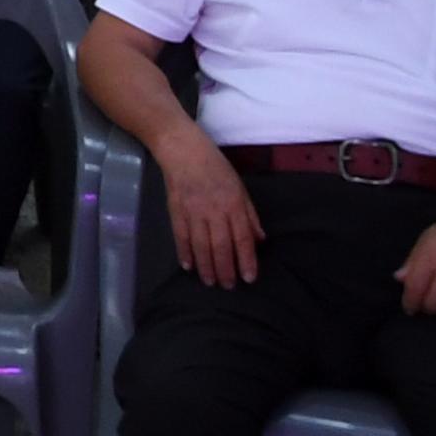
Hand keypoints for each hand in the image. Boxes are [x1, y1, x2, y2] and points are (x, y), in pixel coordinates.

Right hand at [159, 140, 263, 287]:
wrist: (182, 149)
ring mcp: (193, 211)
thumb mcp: (240, 187)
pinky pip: (181, 236)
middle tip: (228, 286)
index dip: (247, 260)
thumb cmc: (216, 166)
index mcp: (234, 204)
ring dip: (206, 266)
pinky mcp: (176, 210)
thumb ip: (249, 214)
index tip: (250, 278)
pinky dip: (184, 252)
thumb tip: (260, 240)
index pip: (243, 238)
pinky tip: (188, 266)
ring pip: (201, 245)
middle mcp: (214, 210)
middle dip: (226, 269)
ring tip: (210, 282)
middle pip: (222, 246)